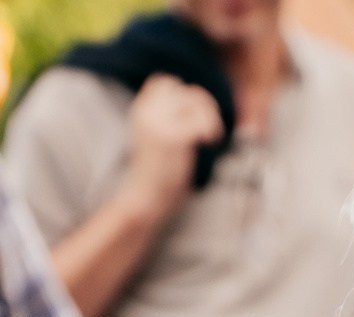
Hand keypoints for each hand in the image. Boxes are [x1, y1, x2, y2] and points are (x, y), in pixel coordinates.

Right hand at [119, 73, 224, 213]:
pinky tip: (210, 142)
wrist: (145, 198)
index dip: (183, 92)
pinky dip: (212, 129)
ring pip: (194, 100)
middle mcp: (147, 112)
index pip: (162, 81)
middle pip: (181, 87)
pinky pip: (202, 121)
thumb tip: (196, 98)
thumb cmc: (156, 172)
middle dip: (200, 101)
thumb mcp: (156, 135)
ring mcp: (159, 124)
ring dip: (210, 115)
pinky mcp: (173, 139)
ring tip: (210, 135)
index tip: (192, 113)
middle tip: (206, 124)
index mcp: (141, 110)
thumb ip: (167, 116)